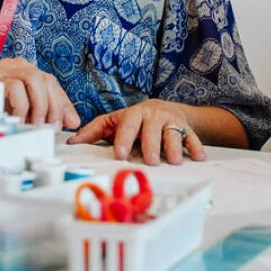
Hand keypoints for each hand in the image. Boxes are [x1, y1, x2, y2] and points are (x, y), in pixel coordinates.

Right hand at [0, 57, 80, 128]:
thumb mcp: (25, 108)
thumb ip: (50, 111)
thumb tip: (73, 122)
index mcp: (25, 70)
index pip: (50, 81)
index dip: (61, 103)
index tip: (65, 124)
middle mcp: (15, 66)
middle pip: (43, 78)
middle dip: (51, 106)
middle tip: (48, 128)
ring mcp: (3, 70)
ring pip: (32, 79)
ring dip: (37, 106)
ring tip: (33, 125)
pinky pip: (13, 88)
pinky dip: (20, 107)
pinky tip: (18, 120)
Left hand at [66, 100, 204, 165]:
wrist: (166, 109)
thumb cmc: (136, 120)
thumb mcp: (114, 122)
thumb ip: (94, 131)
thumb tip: (71, 141)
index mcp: (133, 115)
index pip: (127, 125)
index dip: (123, 139)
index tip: (120, 154)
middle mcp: (153, 116)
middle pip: (151, 130)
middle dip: (151, 145)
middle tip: (150, 161)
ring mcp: (170, 122)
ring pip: (172, 133)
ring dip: (174, 146)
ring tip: (173, 161)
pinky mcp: (186, 128)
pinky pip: (192, 137)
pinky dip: (196, 146)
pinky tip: (198, 157)